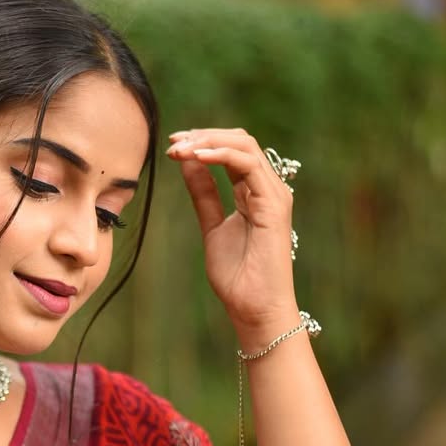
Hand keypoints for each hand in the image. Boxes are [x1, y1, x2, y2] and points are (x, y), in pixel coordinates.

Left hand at [167, 126, 299, 339]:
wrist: (254, 309)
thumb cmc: (238, 277)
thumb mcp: (212, 227)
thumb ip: (204, 195)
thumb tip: (188, 165)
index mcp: (255, 192)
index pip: (232, 151)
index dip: (202, 142)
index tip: (172, 146)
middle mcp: (268, 188)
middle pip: (239, 141)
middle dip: (202, 136)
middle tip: (172, 143)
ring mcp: (274, 194)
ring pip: (244, 146)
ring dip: (207, 142)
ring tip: (179, 149)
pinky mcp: (273, 203)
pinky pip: (248, 164)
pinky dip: (220, 155)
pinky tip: (196, 158)